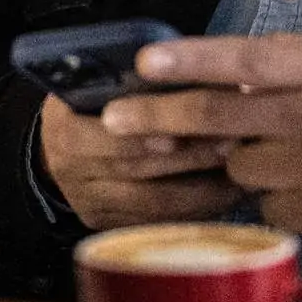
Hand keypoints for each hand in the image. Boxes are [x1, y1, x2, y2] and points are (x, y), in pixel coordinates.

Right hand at [37, 93, 242, 229]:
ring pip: (151, 203)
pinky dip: (194, 210)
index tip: (192, 126)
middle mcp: (69, 168)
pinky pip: (156, 223)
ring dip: (200, 188)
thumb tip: (206, 75)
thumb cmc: (93, 104)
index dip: (149, 132)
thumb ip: (140, 83)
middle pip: (136, 167)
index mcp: (64, 125)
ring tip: (240, 170)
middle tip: (234, 141)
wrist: (61, 150)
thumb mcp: (103, 83)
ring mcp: (88, 203)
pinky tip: (225, 195)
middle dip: (189, 155)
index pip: (108, 132)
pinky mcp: (107, 226)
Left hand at [101, 34, 301, 259]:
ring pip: (239, 167)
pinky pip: (269, 206)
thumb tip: (224, 70)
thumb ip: (292, 64)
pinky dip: (279, 200)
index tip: (143, 62)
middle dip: (158, 117)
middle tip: (114, 120)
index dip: (188, 60)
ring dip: (245, 165)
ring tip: (289, 158)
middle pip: (219, 115)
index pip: (244, 57)